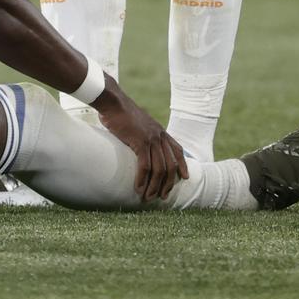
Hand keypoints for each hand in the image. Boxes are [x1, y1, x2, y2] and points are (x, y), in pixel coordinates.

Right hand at [94, 82, 188, 201]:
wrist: (113, 101)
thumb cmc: (120, 113)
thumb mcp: (138, 123)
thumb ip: (143, 134)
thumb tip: (138, 145)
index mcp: (160, 131)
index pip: (178, 150)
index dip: (183, 165)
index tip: (185, 177)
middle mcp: (159, 135)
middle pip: (171, 164)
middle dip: (168, 183)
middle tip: (163, 196)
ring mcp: (151, 138)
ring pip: (159, 168)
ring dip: (155, 186)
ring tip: (149, 197)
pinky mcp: (140, 141)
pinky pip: (145, 165)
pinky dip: (143, 179)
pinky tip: (139, 188)